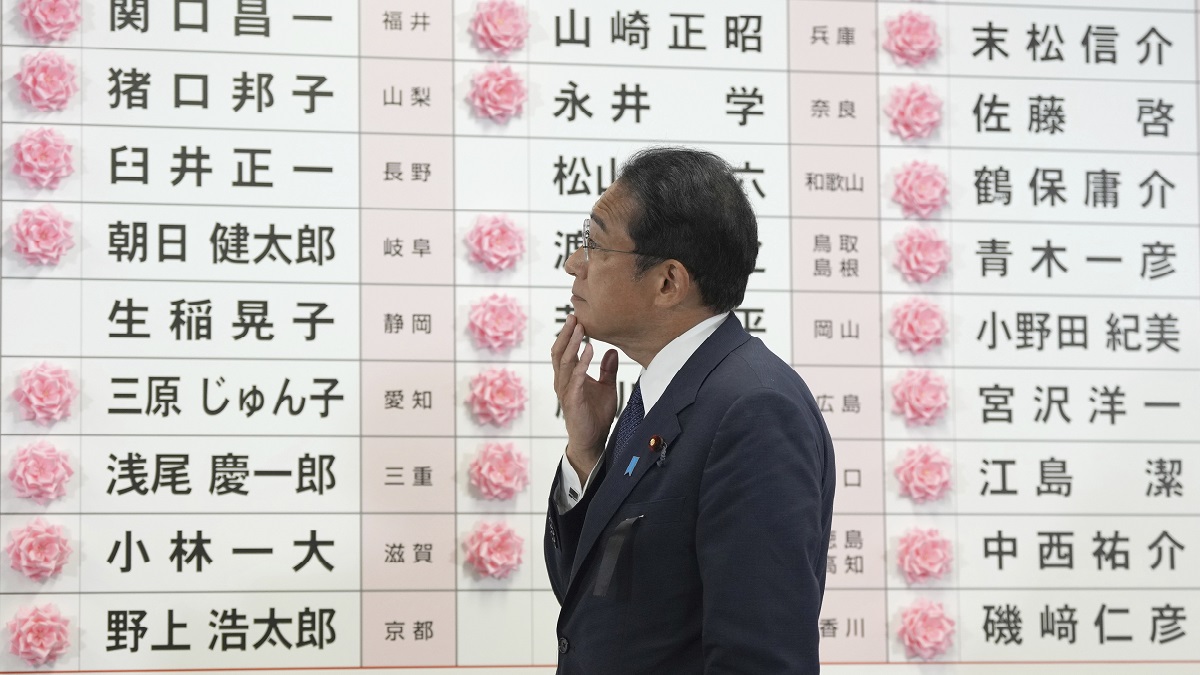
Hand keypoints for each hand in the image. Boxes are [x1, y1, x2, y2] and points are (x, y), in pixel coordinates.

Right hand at [551, 314, 618, 482]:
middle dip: (566, 333)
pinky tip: (590, 350)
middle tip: (574, 316)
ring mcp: (566, 390)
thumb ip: (607, 370)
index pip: (564, 351)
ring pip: (564, 362)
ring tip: (581, 328)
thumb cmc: (595, 415)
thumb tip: (611, 351)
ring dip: (572, 344)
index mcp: (568, 377)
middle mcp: (563, 381)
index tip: (576, 317)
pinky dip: (582, 363)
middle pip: (559, 352)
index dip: (569, 335)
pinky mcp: (573, 400)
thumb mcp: (606, 387)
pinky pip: (575, 378)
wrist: (592, 440)